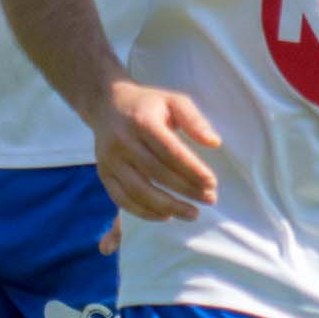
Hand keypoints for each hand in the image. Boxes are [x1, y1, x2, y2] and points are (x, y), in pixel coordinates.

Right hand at [92, 81, 220, 222]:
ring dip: (168, 207)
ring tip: (192, 213)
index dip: (192, 170)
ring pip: (139, 191)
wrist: (107, 105)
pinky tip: (166, 216)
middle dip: (186, 190)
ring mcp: (110, 160)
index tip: (212, 183)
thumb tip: (214, 143)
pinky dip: (144, 212)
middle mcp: (122, 142)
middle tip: (210, 199)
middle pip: (157, 173)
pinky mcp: (104, 173)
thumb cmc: (148, 105)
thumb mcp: (174, 101)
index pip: (170, 151)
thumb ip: (195, 120)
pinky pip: (122, 199)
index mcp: (142, 121)